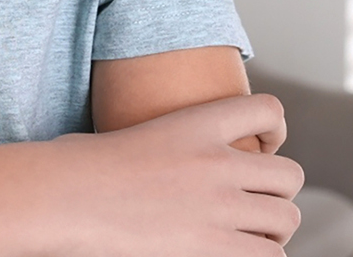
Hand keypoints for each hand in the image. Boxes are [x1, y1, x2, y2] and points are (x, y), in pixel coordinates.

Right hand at [42, 94, 302, 255]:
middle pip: (290, 175)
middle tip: (254, 210)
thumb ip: (160, 143)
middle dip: (277, 195)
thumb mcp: (124, 134)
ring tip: (251, 241)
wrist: (63, 198)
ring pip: (286, 219)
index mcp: (196, 124)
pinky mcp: (212, 247)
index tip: (263, 148)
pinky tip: (238, 256)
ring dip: (273, 232)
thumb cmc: (76, 170)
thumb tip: (159, 167)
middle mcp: (217, 163)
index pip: (268, 110)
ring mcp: (218, 206)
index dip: (275, 130)